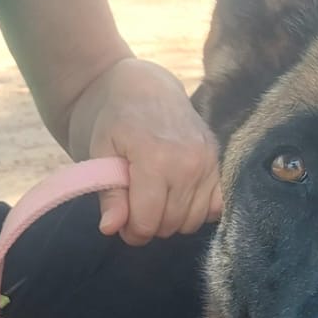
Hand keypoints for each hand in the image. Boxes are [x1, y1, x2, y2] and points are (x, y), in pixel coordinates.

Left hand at [73, 57, 221, 244]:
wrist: (141, 86)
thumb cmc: (112, 120)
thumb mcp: (99, 153)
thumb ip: (109, 194)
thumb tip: (110, 228)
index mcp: (156, 158)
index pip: (147, 222)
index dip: (130, 230)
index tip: (120, 221)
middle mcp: (189, 162)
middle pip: (171, 225)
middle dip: (149, 226)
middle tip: (133, 208)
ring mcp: (208, 161)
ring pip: (193, 221)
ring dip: (171, 220)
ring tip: (154, 200)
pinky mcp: (218, 161)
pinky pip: (216, 207)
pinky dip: (198, 210)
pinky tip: (179, 198)